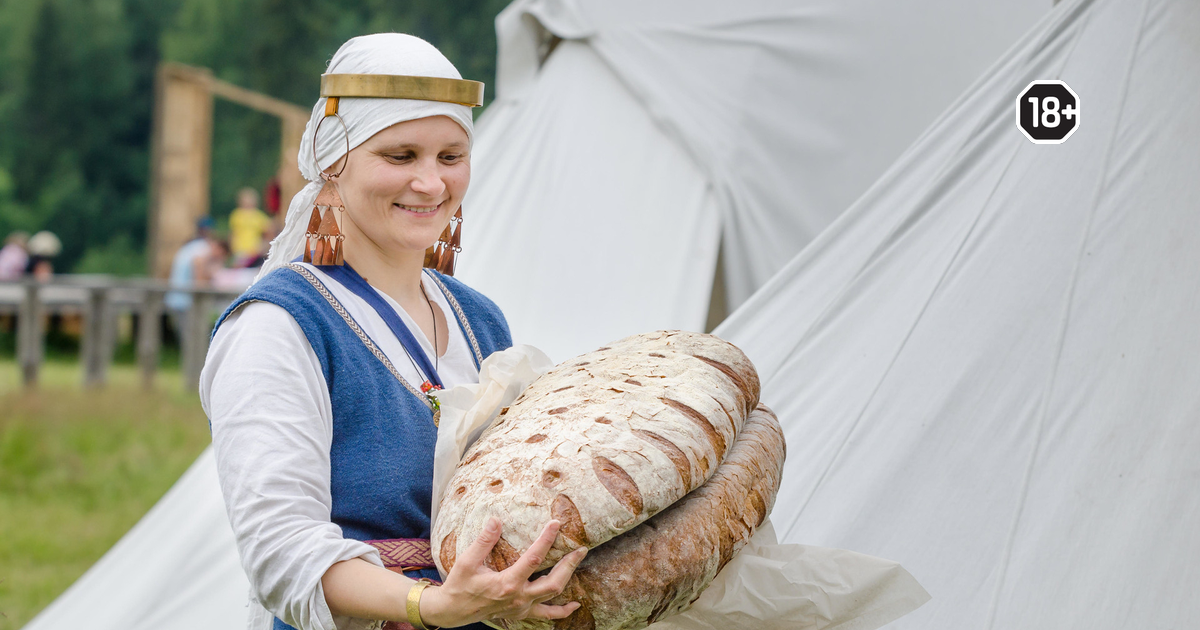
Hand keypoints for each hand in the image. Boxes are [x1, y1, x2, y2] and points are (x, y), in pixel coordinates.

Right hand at [420, 517, 587, 626]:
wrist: (453, 611)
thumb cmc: (459, 585)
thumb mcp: (466, 562)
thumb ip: (483, 541)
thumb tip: (496, 519)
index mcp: (506, 583)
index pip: (533, 559)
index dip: (546, 540)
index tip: (556, 524)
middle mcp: (518, 597)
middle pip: (553, 582)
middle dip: (569, 564)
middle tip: (581, 548)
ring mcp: (522, 607)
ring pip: (553, 595)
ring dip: (568, 578)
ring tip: (578, 560)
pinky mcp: (522, 613)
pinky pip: (547, 615)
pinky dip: (562, 611)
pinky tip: (575, 605)